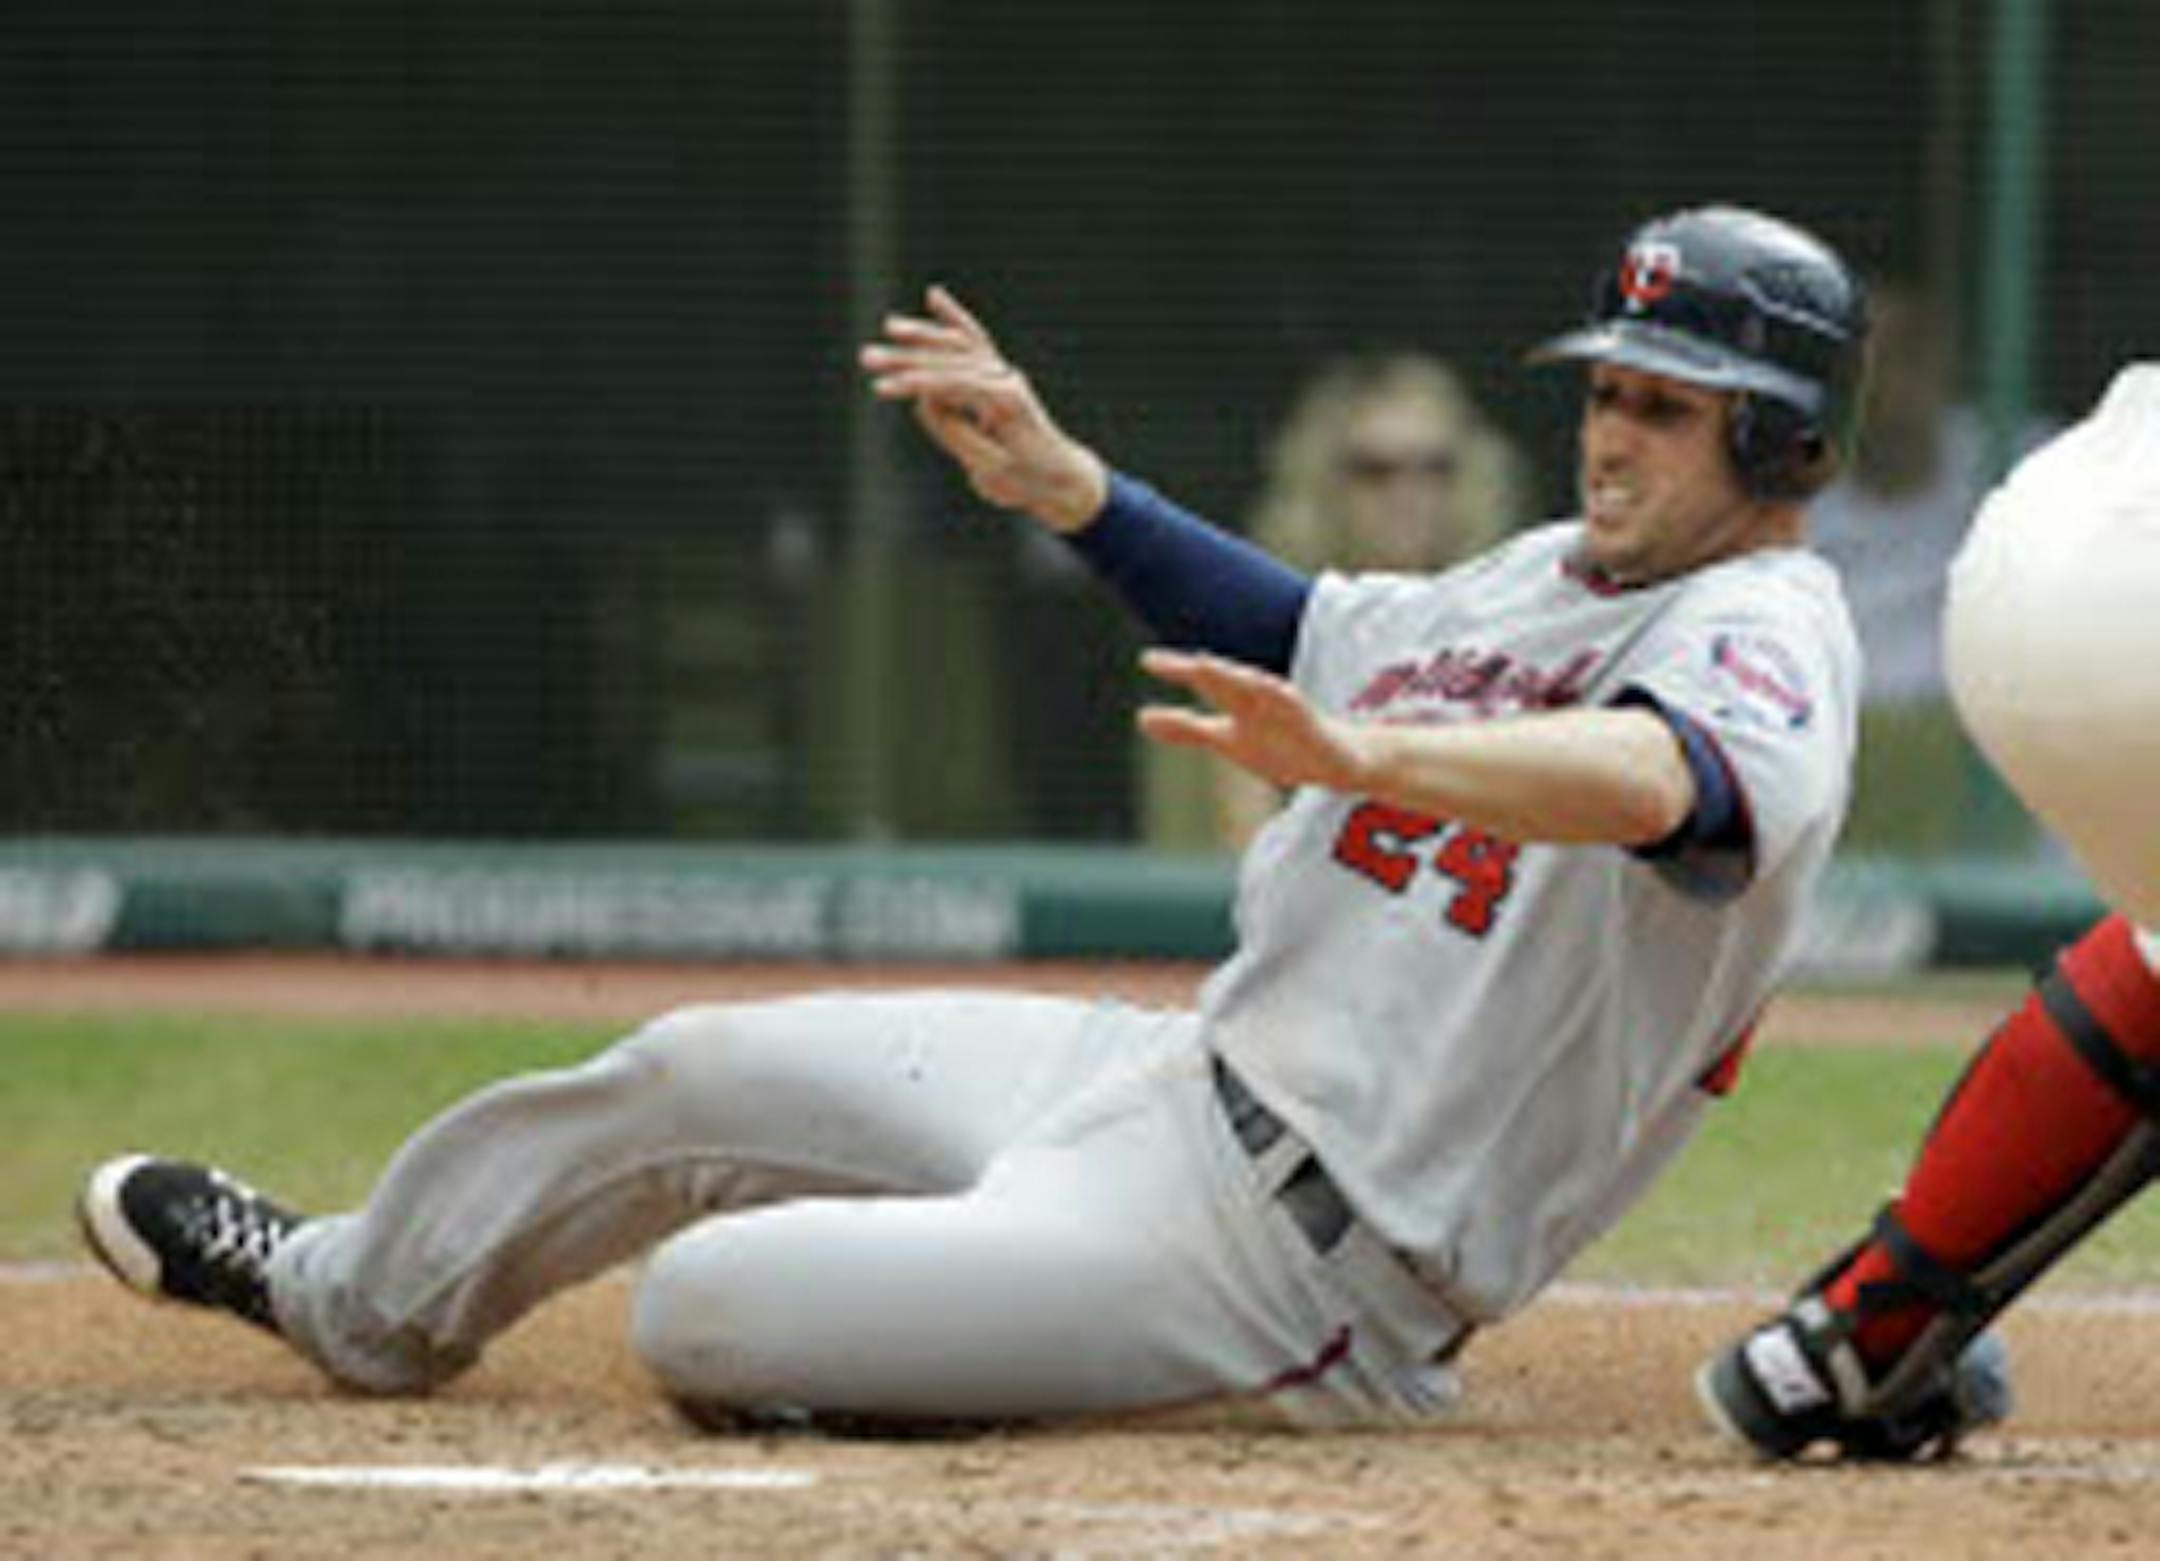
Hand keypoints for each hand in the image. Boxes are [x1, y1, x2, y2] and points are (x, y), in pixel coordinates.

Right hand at [859, 286, 1108, 532]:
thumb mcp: (989, 469)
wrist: (1058, 479)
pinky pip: (973, 342)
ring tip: (889, 327)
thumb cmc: (1026, 480)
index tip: (883, 387)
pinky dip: (953, 320)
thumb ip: (958, 433)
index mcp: (1007, 401)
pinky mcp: (998, 376)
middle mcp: (1006, 378)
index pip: (954, 383)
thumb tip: (925, 399)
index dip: (916, 383)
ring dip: (922, 336)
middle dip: (906, 359)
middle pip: (951, 359)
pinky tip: (934, 296)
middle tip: (867, 359)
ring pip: (960, 345)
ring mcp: (1004, 374)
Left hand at [1137, 649, 1371, 793]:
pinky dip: (1288, 704)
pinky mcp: (1315, 728)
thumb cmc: (1279, 743)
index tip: (1147, 660)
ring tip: (1223, 671)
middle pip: (1231, 683)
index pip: (1204, 684)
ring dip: (1246, 681)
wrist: (1339, 761)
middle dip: (1211, 673)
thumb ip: (1186, 728)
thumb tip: (1140, 718)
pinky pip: (1301, 714)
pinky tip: (1280, 694)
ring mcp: (1288, 713)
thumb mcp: (1225, 739)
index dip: (1176, 671)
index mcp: (1237, 705)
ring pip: (1265, 691)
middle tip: (1191, 662)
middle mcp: (1259, 702)